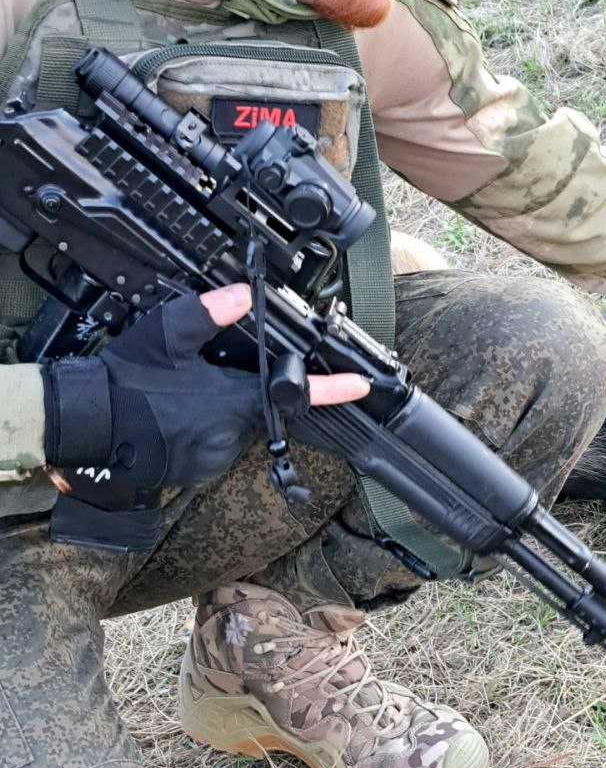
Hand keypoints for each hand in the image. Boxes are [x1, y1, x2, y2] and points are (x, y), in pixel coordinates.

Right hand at [42, 285, 368, 489]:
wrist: (80, 425)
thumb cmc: (123, 380)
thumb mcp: (165, 334)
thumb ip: (208, 312)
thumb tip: (243, 294)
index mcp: (231, 404)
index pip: (295, 396)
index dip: (333, 390)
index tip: (362, 386)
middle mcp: (228, 437)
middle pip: (261, 409)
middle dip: (247, 389)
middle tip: (208, 374)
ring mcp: (211, 459)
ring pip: (236, 427)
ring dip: (223, 409)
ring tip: (185, 394)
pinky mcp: (194, 472)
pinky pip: (214, 445)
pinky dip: (205, 427)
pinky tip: (178, 412)